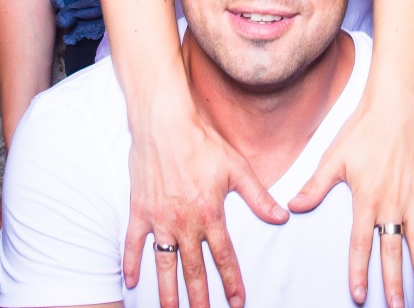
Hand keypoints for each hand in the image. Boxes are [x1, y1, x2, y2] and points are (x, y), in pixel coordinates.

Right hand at [124, 101, 287, 307]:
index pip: (224, 256)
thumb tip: (282, 216)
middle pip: (194, 268)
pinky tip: (131, 281)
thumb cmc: (202, 141)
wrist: (165, 123)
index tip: (237, 303)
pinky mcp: (140, 210)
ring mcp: (159, 219)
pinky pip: (133, 243)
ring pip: (164, 263)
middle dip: (200, 297)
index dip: (232, 282)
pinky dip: (131, 263)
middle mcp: (184, 222)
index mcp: (210, 213)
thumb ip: (258, 197)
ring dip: (168, 291)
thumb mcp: (237, 167)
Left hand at [288, 84, 413, 307]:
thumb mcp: (333, 157)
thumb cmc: (361, 128)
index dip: (358, 272)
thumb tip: (292, 206)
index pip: (360, 244)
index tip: (359, 296)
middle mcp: (391, 202)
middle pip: (391, 249)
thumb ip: (315, 187)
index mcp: (366, 199)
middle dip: (393, 282)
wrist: (395, 104)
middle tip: (396, 307)